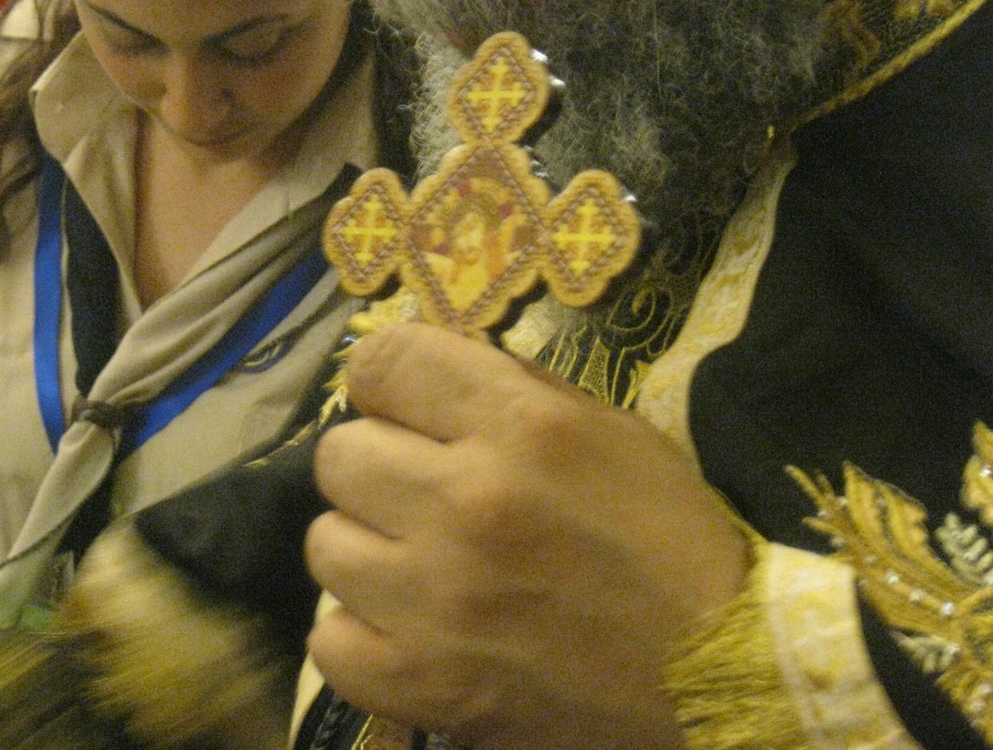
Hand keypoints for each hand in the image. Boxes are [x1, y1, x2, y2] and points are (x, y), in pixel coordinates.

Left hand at [306, 323, 748, 749]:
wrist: (724, 675)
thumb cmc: (672, 539)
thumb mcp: (611, 431)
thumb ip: (514, 392)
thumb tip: (427, 375)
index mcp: (519, 426)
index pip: (383, 361)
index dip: (387, 379)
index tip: (406, 404)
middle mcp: (464, 502)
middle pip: (340, 453)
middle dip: (380, 464)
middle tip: (424, 491)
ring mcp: (434, 602)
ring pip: (324, 544)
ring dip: (369, 548)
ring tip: (420, 564)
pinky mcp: (422, 687)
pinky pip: (328, 640)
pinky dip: (363, 633)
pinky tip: (412, 627)